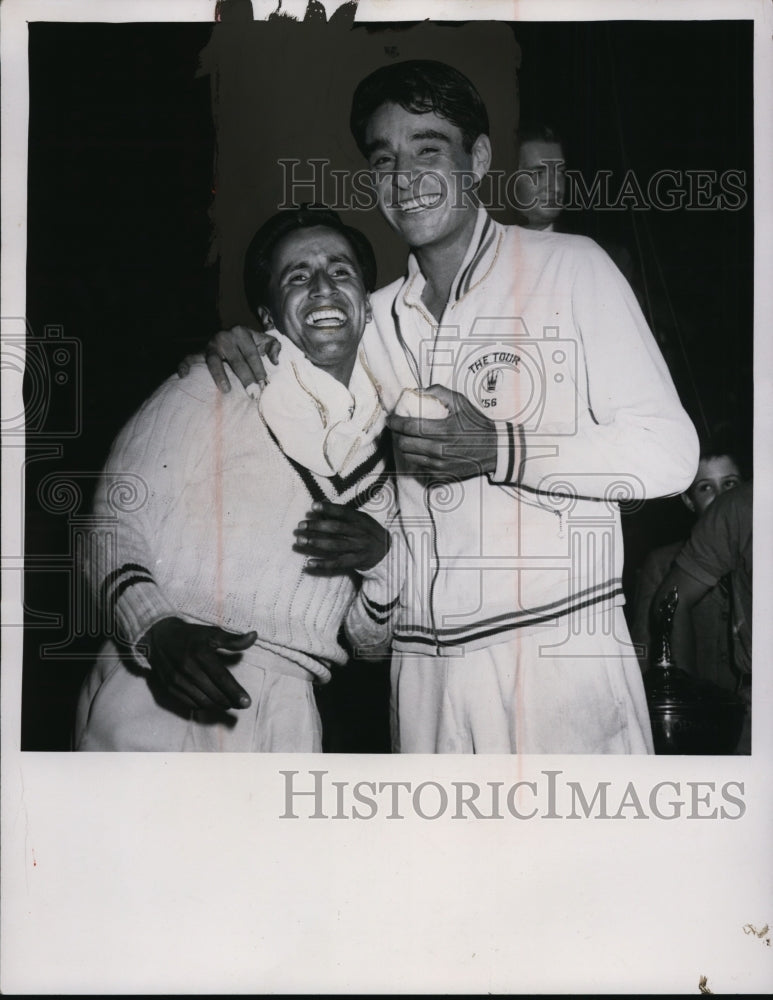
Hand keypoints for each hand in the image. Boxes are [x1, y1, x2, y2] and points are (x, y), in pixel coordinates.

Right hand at [140, 617, 256, 710]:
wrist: (159, 637)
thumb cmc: (191, 635)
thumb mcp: (212, 633)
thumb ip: (233, 640)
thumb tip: (254, 637)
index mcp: (200, 654)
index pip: (221, 678)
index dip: (235, 691)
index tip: (247, 702)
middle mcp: (187, 668)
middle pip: (213, 693)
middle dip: (230, 701)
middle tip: (242, 704)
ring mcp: (177, 679)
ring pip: (202, 701)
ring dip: (218, 705)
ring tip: (229, 703)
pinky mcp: (169, 687)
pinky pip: (189, 703)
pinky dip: (203, 705)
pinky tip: (212, 702)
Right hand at [178, 325, 282, 392]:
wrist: (228, 337)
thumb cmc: (248, 343)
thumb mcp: (262, 340)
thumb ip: (273, 347)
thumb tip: (275, 361)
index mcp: (241, 332)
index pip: (252, 354)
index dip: (258, 370)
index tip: (264, 384)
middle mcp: (224, 336)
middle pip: (236, 360)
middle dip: (245, 378)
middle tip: (253, 394)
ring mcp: (210, 345)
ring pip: (213, 361)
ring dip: (219, 376)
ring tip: (227, 390)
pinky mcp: (198, 352)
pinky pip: (189, 359)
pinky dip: (184, 366)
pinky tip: (184, 376)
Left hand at [293, 502, 389, 571]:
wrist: (387, 552)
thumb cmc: (368, 532)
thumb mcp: (360, 519)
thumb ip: (342, 513)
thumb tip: (321, 502)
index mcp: (361, 520)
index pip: (344, 512)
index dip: (329, 509)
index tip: (313, 506)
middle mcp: (360, 533)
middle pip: (336, 529)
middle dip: (317, 526)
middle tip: (301, 525)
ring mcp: (358, 548)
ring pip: (334, 545)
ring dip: (316, 543)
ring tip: (300, 541)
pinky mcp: (356, 562)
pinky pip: (337, 563)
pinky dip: (323, 564)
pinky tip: (309, 563)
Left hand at [386, 384, 497, 479]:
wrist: (494, 450)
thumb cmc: (477, 424)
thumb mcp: (462, 403)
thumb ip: (439, 392)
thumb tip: (418, 390)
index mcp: (443, 430)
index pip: (409, 427)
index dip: (395, 422)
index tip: (390, 418)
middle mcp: (439, 450)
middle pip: (404, 444)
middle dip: (398, 435)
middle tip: (398, 428)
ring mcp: (439, 465)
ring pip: (409, 457)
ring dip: (404, 447)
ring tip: (408, 438)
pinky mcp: (441, 474)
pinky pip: (419, 466)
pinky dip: (416, 457)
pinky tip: (420, 450)